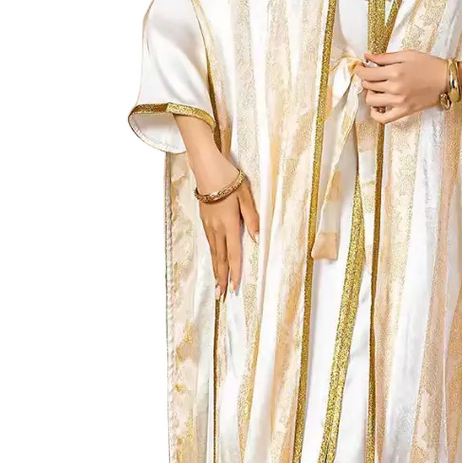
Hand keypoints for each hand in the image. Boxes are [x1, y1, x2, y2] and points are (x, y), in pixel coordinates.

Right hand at [190, 146, 258, 297]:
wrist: (205, 166)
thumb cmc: (228, 178)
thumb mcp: (245, 195)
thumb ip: (252, 218)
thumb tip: (257, 239)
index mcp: (229, 224)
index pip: (233, 254)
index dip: (234, 272)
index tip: (234, 288)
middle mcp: (217, 228)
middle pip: (220, 258)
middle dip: (221, 278)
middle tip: (221, 296)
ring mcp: (208, 224)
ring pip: (213, 252)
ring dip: (216, 270)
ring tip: (217, 284)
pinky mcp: (204, 219)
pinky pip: (210, 243)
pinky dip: (213, 256)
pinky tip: (215, 261)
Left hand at [354, 50, 447, 122]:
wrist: (447, 80)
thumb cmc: (429, 65)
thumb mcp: (407, 55)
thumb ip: (385, 57)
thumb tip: (367, 56)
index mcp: (394, 71)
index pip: (366, 74)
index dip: (360, 70)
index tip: (361, 67)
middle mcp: (394, 88)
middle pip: (368, 86)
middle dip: (367, 79)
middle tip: (373, 75)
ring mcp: (399, 102)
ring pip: (371, 101)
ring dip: (371, 94)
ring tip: (378, 89)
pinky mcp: (404, 111)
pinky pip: (383, 118)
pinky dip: (375, 113)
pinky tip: (378, 106)